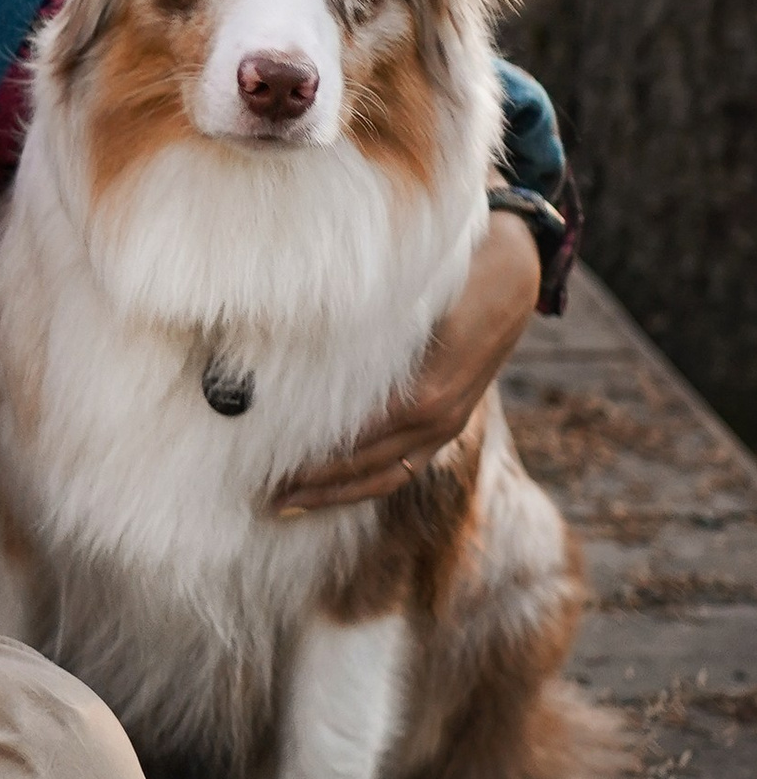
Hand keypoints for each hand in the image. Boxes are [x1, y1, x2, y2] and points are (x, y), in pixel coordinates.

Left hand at [271, 209, 540, 515]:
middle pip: (368, 468)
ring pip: (387, 477)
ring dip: (339, 493)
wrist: (513, 277)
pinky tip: (336, 485)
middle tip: (265, 491)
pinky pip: (405, 466)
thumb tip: (300, 337)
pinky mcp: (449, 425)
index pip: (359, 442)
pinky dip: (368, 480)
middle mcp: (439, 421)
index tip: (271, 461)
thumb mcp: (407, 297)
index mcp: (425, 396)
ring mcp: (448, 428)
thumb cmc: (451, 278)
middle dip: (317, 484)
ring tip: (289, 500)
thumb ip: (364, 327)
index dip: (315, 458)